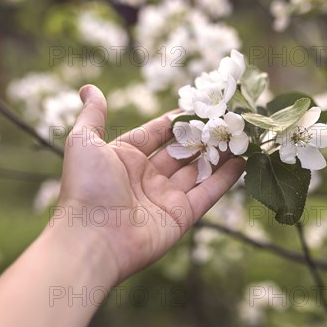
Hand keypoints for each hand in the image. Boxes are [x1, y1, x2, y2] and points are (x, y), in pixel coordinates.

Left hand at [51, 85, 244, 283]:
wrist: (92, 239)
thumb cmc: (86, 186)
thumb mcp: (83, 142)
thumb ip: (93, 115)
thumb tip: (88, 88)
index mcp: (124, 158)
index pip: (155, 133)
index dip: (175, 120)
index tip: (199, 104)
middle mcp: (145, 178)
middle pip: (180, 152)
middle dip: (202, 135)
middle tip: (226, 117)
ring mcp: (164, 198)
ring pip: (197, 171)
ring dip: (218, 154)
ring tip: (240, 134)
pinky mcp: (181, 217)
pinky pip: (207, 193)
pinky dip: (226, 178)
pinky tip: (243, 161)